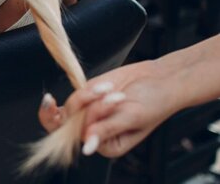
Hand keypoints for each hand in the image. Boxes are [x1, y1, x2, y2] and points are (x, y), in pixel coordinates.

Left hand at [38, 59, 180, 157]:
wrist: (160, 79)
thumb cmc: (154, 102)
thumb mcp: (132, 118)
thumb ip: (107, 130)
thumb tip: (87, 148)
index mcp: (106, 146)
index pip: (76, 139)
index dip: (71, 123)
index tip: (67, 106)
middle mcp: (95, 132)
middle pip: (68, 123)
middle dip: (82, 105)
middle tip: (91, 94)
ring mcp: (91, 113)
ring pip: (72, 106)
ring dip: (91, 95)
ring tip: (113, 90)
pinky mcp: (90, 96)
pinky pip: (78, 94)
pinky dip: (89, 89)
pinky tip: (108, 85)